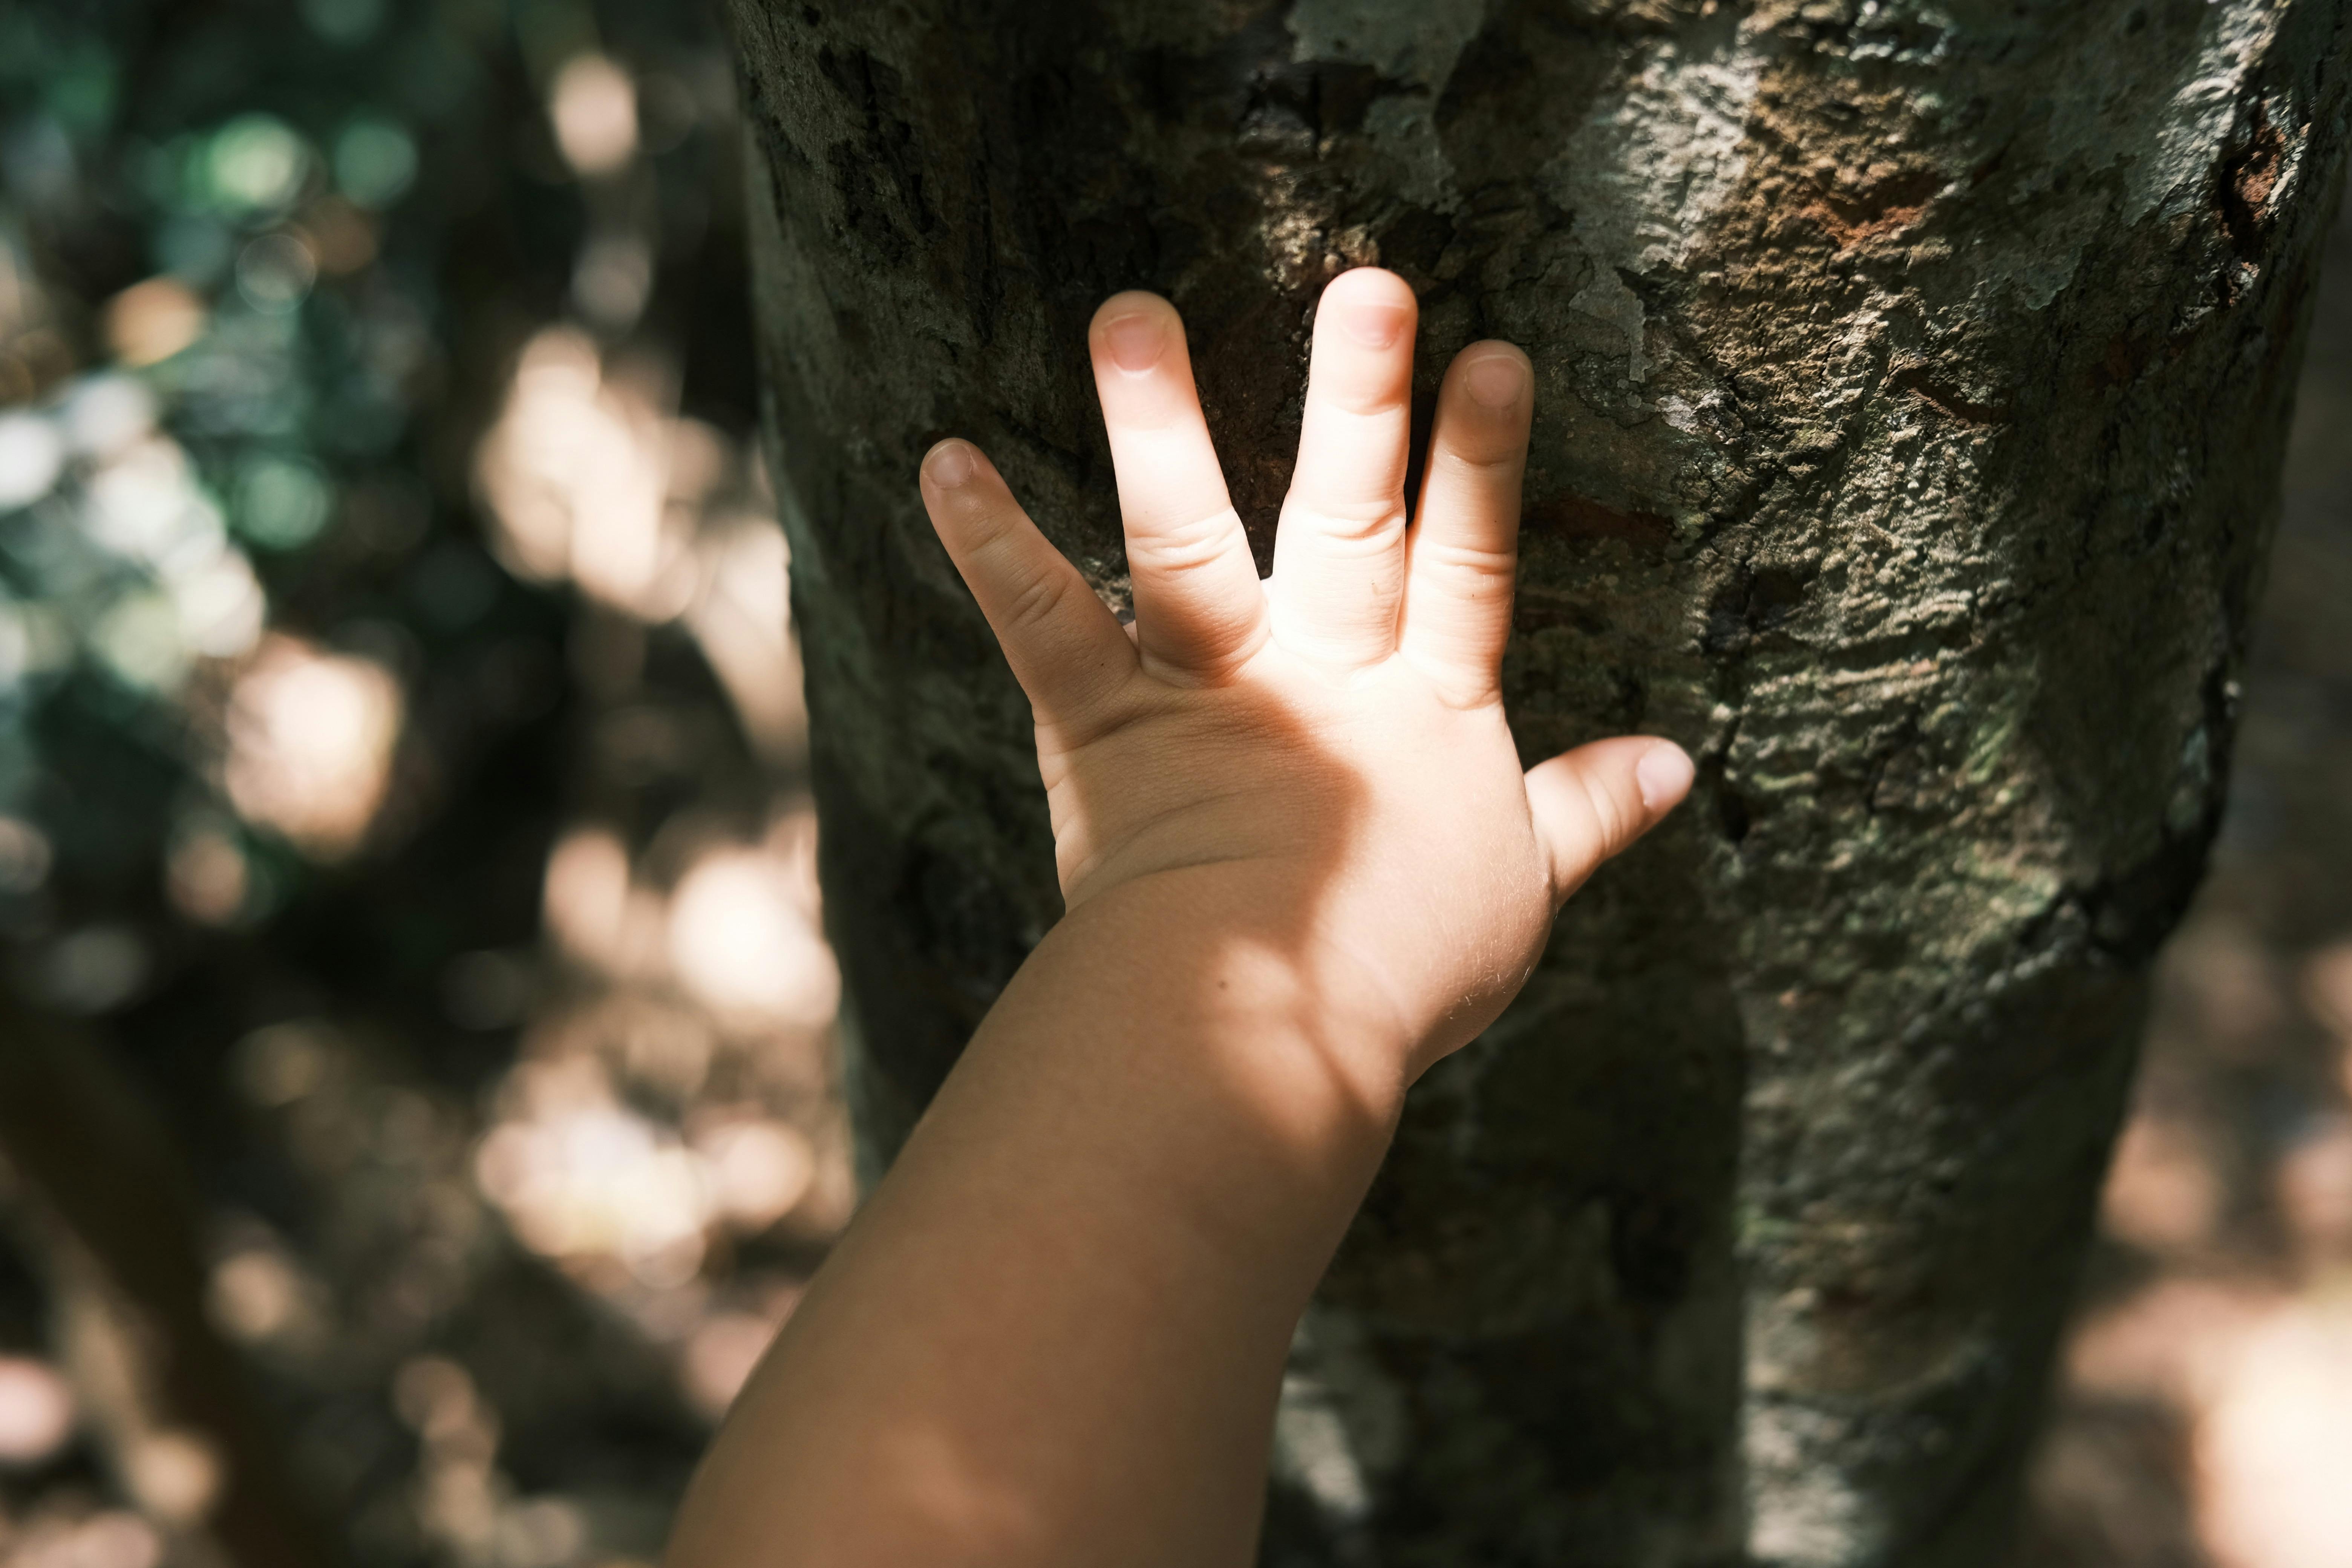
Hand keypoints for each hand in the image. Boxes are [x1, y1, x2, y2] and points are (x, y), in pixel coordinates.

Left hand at [918, 267, 1691, 1078]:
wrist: (1277, 1039)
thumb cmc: (1399, 972)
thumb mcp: (1519, 892)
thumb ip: (1587, 814)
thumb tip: (1679, 764)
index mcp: (1425, 713)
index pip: (1471, 568)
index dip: (1484, 466)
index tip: (1496, 356)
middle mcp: (1323, 683)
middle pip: (1351, 525)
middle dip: (1362, 405)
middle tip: (1367, 285)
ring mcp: (1213, 699)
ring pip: (1191, 546)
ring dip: (1160, 427)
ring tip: (1127, 313)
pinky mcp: (1109, 734)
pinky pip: (1045, 628)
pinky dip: (993, 547)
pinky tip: (941, 461)